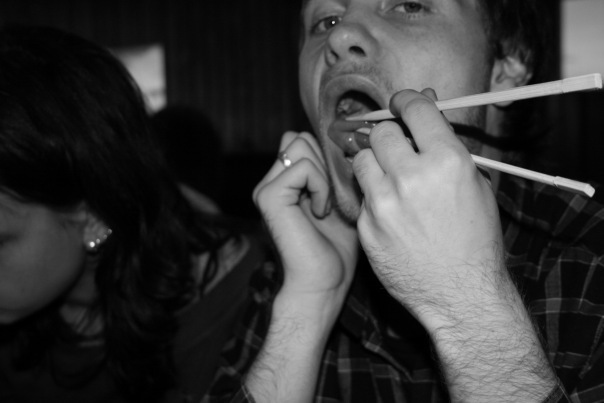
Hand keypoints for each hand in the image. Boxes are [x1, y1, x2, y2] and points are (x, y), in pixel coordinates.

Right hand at [253, 131, 357, 305]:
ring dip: (323, 174)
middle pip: (301, 138)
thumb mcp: (342, 201)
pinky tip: (321, 212)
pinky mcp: (268, 196)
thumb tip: (346, 143)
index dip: (327, 155)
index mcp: (285, 182)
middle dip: (326, 163)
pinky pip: (302, 167)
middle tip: (334, 198)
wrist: (322, 285)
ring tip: (327, 206)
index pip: (303, 140)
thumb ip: (336, 173)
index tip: (341, 186)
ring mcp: (266, 187)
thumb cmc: (336, 250)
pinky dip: (320, 186)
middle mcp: (271, 181)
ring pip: (300, 145)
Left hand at [352, 89, 504, 325]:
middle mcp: (411, 178)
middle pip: (381, 132)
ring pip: (361, 160)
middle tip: (397, 147)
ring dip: (374, 163)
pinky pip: (361, 195)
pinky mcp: (366, 226)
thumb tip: (427, 109)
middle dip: (389, 135)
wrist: (460, 294)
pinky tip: (389, 211)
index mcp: (447, 161)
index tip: (400, 104)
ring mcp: (384, 204)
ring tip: (390, 178)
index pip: (413, 109)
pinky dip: (372, 196)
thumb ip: (448, 146)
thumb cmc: (476, 240)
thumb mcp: (476, 186)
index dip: (405, 101)